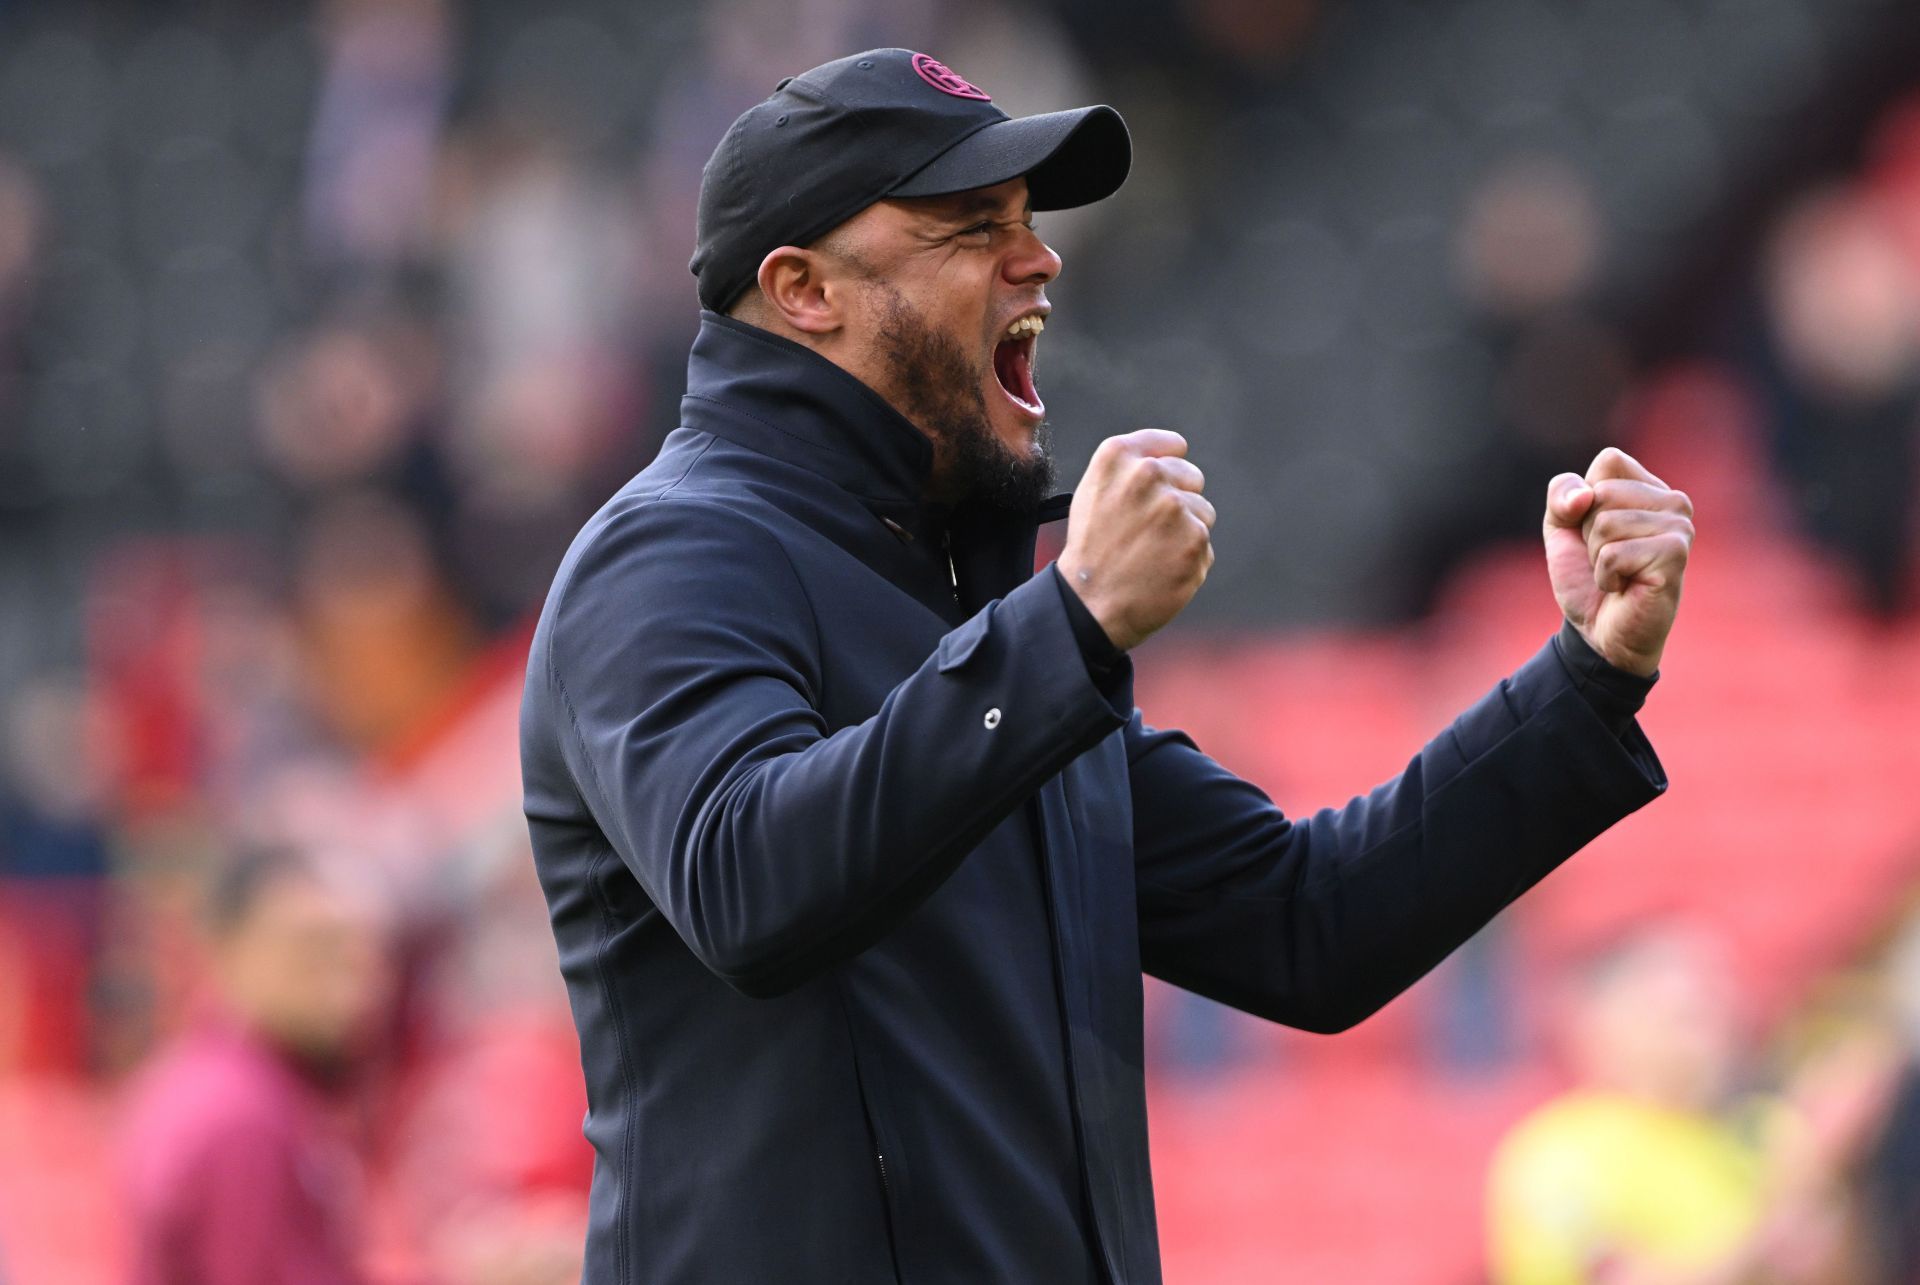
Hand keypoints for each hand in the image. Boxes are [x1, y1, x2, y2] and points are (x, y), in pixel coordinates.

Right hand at [1058, 429, 1214, 649]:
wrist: (1090, 603)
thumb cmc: (1092, 548)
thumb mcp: (1095, 493)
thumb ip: (1131, 467)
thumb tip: (1175, 457)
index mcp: (1117, 456)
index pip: (1173, 446)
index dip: (1168, 468)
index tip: (1157, 489)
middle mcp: (1147, 474)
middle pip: (1192, 477)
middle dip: (1179, 500)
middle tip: (1148, 529)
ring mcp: (1173, 506)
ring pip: (1203, 512)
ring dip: (1185, 532)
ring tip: (1150, 552)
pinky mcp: (1195, 539)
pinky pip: (1205, 545)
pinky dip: (1188, 560)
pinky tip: (1161, 570)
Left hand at [1543, 447, 1693, 677]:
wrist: (1598, 632)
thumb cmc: (1586, 577)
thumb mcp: (1560, 528)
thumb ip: (1562, 496)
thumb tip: (1585, 496)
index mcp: (1649, 487)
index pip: (1610, 460)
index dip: (1584, 498)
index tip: (1593, 530)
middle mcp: (1673, 501)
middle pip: (1604, 491)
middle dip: (1588, 532)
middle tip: (1606, 558)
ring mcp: (1680, 527)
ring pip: (1607, 522)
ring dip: (1597, 556)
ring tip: (1617, 573)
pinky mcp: (1676, 555)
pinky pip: (1614, 553)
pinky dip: (1605, 575)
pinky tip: (1624, 586)